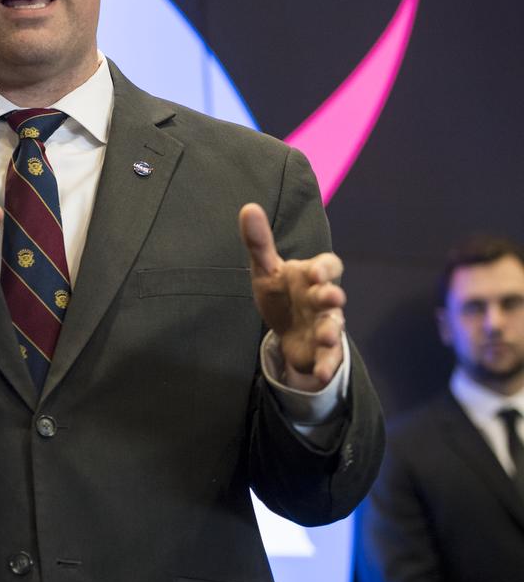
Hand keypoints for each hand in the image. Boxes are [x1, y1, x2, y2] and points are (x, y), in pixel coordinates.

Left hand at [239, 203, 345, 390]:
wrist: (287, 329)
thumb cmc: (281, 292)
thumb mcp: (266, 268)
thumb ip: (259, 241)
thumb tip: (248, 207)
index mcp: (312, 276)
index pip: (328, 266)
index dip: (324, 268)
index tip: (315, 271)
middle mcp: (323, 300)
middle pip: (332, 296)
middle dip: (332, 297)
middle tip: (331, 297)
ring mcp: (326, 325)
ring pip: (333, 327)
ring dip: (332, 331)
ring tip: (326, 336)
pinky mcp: (322, 351)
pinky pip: (328, 359)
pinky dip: (326, 366)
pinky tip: (319, 374)